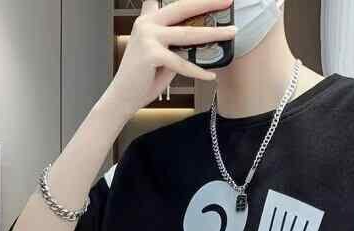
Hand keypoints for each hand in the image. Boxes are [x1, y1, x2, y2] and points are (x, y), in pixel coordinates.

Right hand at [105, 0, 235, 116]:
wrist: (122, 97)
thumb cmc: (141, 79)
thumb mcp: (159, 55)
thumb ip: (173, 44)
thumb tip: (196, 40)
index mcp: (148, 20)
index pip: (175, 5)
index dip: (194, 1)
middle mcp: (147, 24)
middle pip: (183, 8)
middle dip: (208, 3)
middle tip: (227, 1)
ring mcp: (148, 37)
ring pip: (188, 34)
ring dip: (213, 33)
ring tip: (231, 32)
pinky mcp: (151, 55)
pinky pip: (182, 63)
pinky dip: (198, 71)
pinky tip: (211, 75)